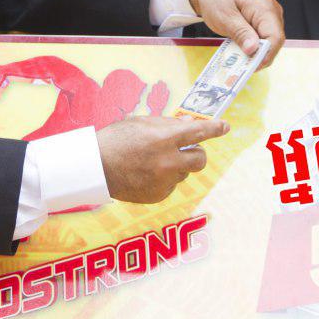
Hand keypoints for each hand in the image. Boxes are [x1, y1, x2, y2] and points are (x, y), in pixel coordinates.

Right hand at [96, 116, 227, 203]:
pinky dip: (164, 179)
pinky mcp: (158, 195)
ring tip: (151, 161)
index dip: (214, 129)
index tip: (224, 127)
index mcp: (164, 139)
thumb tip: (190, 123)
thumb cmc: (115, 140)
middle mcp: (167, 162)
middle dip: (197, 153)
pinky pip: (171, 185)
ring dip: (176, 166)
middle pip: (200, 159)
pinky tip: (145, 174)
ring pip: (184, 173)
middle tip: (187, 150)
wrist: (94, 168)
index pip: (199, 133)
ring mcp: (163, 181)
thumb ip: (168, 124)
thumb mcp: (140, 123)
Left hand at [187, 0, 284, 67]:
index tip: (252, 66)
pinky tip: (242, 53)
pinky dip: (254, 47)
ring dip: (257, 53)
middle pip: (275, 41)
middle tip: (243, 67)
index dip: (266, 54)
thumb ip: (240, 32)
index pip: (275, 36)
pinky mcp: (263, 23)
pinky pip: (263, 39)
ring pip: (270, 42)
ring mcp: (269, 17)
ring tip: (241, 61)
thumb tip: (253, 49)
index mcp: (265, 8)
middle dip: (261, 56)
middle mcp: (272, 12)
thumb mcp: (224, 16)